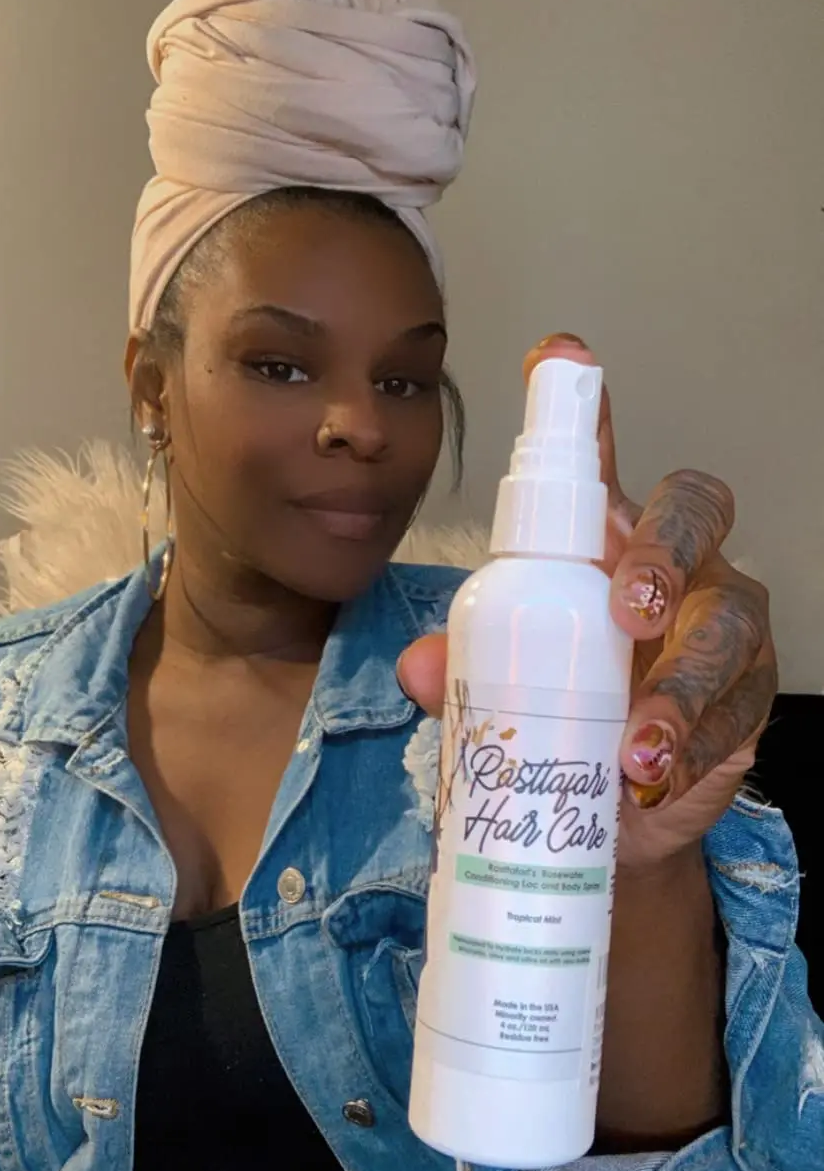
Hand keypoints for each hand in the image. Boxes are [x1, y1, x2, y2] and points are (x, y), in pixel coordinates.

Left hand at [398, 335, 777, 871]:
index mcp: (605, 543)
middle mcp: (675, 566)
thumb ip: (462, 665)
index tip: (561, 360)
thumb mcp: (499, 683)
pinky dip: (698, 744)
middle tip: (631, 610)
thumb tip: (421, 666)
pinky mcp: (748, 701)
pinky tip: (654, 777)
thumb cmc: (558, 712)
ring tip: (638, 746)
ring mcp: (721, 630)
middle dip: (666, 551)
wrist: (613, 809)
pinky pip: (742, 708)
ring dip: (683, 685)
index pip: (597, 464)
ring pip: (729, 622)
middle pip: (697, 511)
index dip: (584, 408)